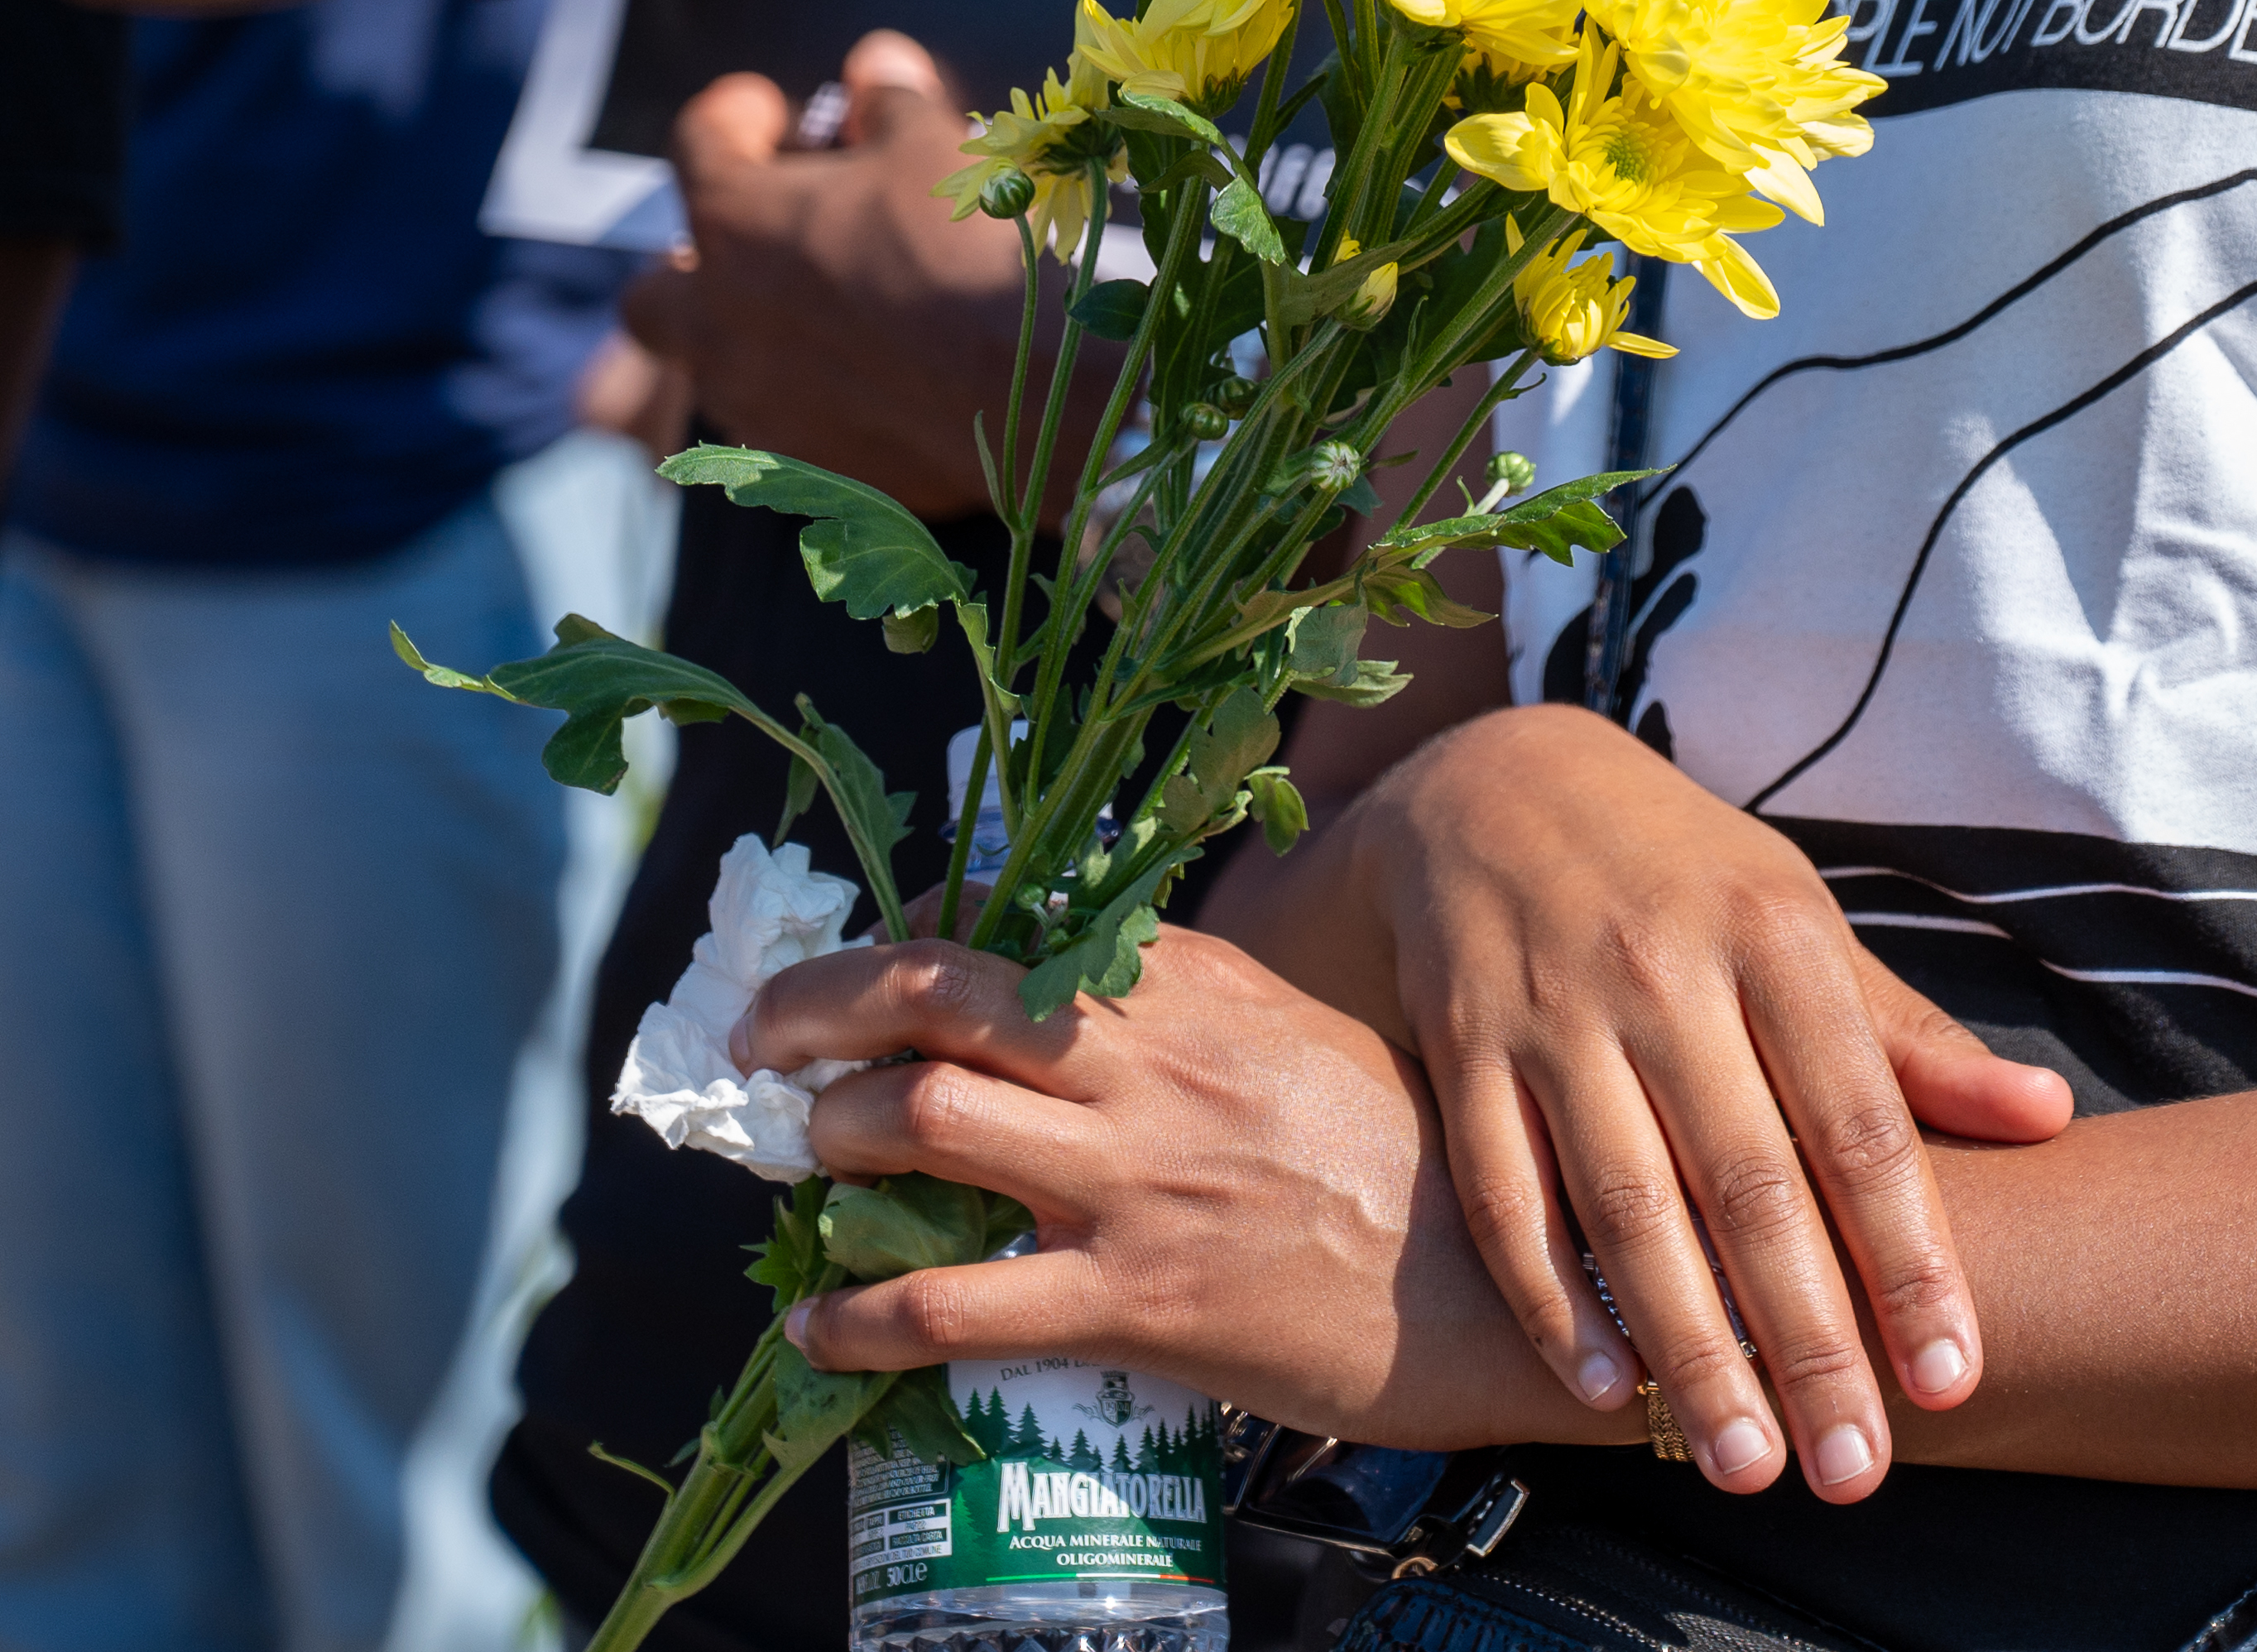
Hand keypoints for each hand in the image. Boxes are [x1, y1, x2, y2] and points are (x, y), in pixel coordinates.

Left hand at [618, 35, 1043, 516]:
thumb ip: (891, 99)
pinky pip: (777, 427)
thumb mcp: (935, 146)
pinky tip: (871, 380)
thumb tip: (874, 67)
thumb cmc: (964, 253)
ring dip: (749, 334)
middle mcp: (716, 321)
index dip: (736, 113)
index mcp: (734, 223)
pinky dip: (807, 396)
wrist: (1026, 401)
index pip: (697, 142)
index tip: (771, 110)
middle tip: (759, 241)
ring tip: (824, 311)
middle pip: (648, 291)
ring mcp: (752, 405)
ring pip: (711, 368)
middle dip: (690, 261)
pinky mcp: (799, 470)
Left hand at [744, 927, 1586, 1457]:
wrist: (1496, 1283)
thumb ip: (1178, 1004)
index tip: (841, 979)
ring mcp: (1135, 1177)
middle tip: (761, 1043)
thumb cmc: (1401, 1160)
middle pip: (930, 997)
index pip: (998, 929)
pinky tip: (815, 1327)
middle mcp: (1146, 1059)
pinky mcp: (1135, 1298)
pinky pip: (952, 1303)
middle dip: (813, 1012)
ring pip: (924, 1120)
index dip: (889, 947)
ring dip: (834, 1140)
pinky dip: (855, 1316)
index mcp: (1184, 981)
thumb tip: (1067, 996)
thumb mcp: (1291, 1031)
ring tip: (811, 1165)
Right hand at [1342, 703, 2073, 1502]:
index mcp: (1775, 940)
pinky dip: (1550, 1295)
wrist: (1494, 781)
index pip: (1861, 1122)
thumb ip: (1910, 1038)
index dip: (1910, 1255)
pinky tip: (1599, 1389)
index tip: (1953, 1376)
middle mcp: (1667, 975)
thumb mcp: (1802, 922)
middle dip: (1807, 1339)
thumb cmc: (1682, 876)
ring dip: (1687, 1347)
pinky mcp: (1465, 1047)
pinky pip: (1506, 1191)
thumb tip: (2048, 1117)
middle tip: (1855, 1471)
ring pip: (1628, 1203)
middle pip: (1750, 1184)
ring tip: (1741, 1464)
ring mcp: (1557, 1012)